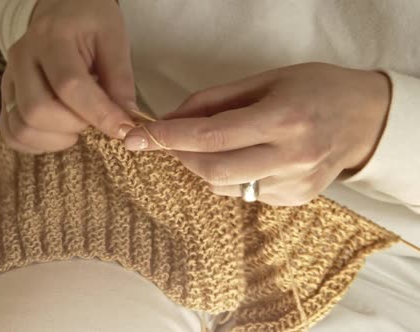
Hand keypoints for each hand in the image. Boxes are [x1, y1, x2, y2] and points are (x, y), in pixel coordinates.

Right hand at [0, 0, 135, 153]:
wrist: (61, 8)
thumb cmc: (89, 21)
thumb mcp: (113, 38)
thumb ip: (121, 79)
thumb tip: (126, 121)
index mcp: (51, 37)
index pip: (69, 85)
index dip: (98, 114)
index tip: (123, 129)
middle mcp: (22, 58)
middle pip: (37, 111)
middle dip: (73, 126)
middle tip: (94, 120)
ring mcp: (9, 78)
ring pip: (21, 126)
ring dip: (55, 139)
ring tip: (77, 126)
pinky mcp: (7, 96)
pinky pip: (10, 132)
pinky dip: (35, 144)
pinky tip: (58, 134)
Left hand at [124, 63, 390, 205]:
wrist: (363, 119)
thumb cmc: (314, 89)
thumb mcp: (264, 79)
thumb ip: (213, 101)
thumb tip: (169, 118)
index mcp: (283, 118)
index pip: (210, 135)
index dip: (167, 138)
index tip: (135, 139)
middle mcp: (290, 156)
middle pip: (212, 171)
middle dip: (179, 156)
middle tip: (167, 140)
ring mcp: (294, 184)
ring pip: (224, 186)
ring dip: (201, 166)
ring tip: (209, 144)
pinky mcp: (295, 200)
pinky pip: (243, 193)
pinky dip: (227, 176)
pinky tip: (240, 157)